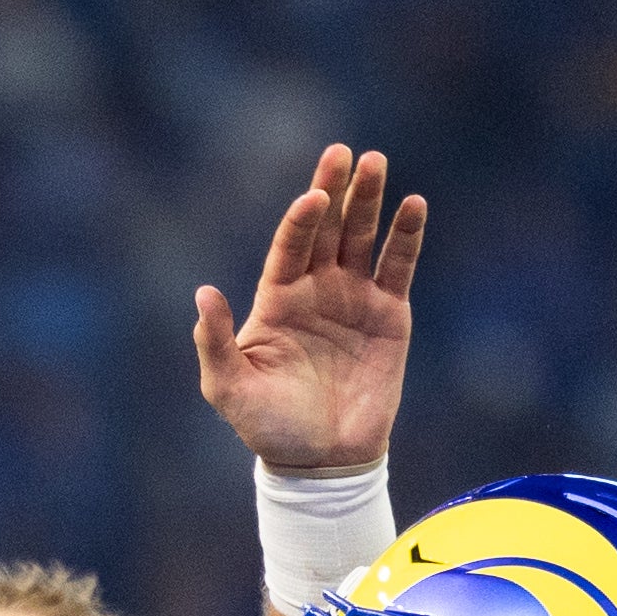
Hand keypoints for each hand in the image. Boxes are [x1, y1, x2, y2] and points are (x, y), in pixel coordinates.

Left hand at [196, 144, 426, 474]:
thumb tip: (203, 292)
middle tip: (345, 153)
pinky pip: (398, 267)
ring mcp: (354, 298)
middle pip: (327, 228)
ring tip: (377, 163)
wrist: (321, 461)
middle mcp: (316, 289)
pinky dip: (406, 237)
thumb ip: (214, 342)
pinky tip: (413, 205)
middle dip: (335, 191)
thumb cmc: (269, 426)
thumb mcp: (229, 388)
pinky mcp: (389, 315)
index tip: (312, 198)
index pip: (290, 246)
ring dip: (370, 201)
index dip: (301, 221)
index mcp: (277, 298)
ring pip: (362, 238)